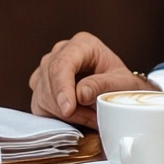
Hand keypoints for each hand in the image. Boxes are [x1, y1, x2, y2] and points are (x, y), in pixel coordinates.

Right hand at [29, 32, 158, 127]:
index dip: (62, 87)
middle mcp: (61, 51)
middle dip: (67, 106)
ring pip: (43, 94)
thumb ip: (102, 86)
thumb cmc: (123, 85)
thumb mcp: (122, 84)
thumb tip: (80, 94)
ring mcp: (48, 67)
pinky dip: (57, 117)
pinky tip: (77, 118)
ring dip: (65, 114)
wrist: (119, 90)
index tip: (68, 110)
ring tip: (90, 117)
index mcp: (83, 44)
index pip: (63, 63)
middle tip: (92, 119)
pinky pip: (40, 104)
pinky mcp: (42, 85)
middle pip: (50, 79)